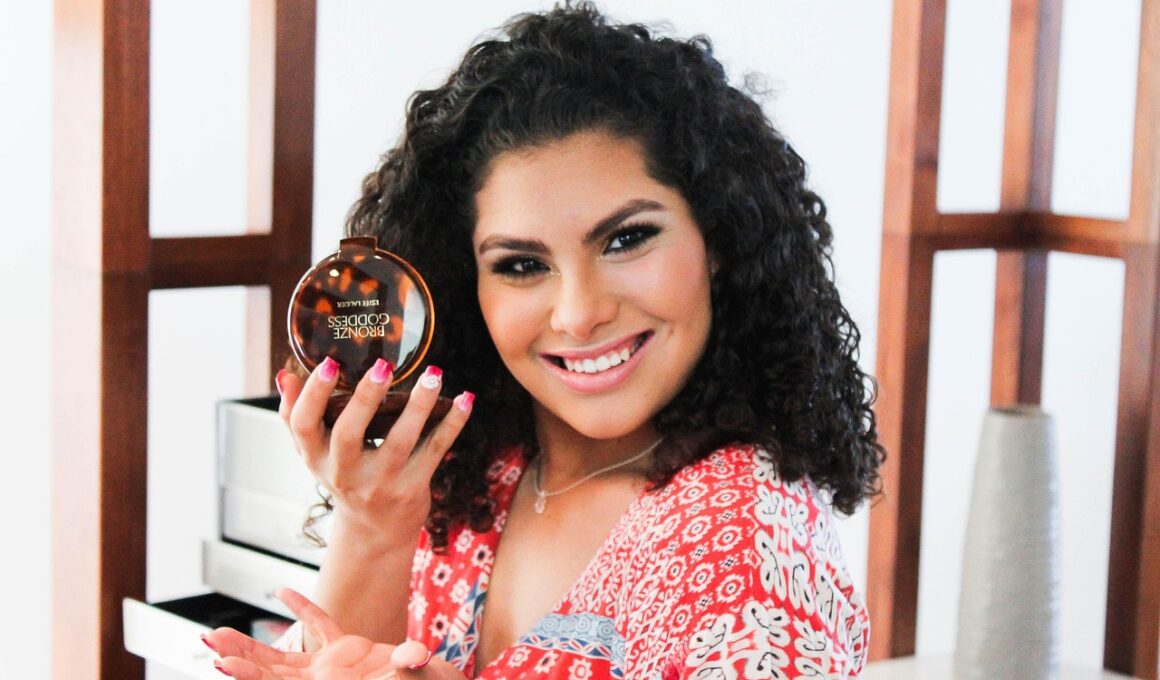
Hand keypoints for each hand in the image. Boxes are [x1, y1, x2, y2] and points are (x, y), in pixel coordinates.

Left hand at [203, 588, 466, 679]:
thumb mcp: (417, 676)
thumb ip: (410, 665)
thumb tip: (415, 654)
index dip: (252, 674)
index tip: (223, 661)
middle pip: (272, 673)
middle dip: (239, 657)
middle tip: (209, 641)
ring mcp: (333, 670)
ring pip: (284, 658)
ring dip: (252, 646)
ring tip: (220, 633)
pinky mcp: (348, 653)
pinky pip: (320, 628)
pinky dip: (304, 609)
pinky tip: (284, 592)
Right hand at [277, 359, 473, 545]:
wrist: (374, 531)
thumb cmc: (344, 475)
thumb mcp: (315, 453)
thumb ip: (296, 416)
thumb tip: (285, 374)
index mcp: (316, 457)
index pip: (302, 426)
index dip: (312, 396)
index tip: (330, 364)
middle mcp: (344, 473)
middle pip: (348, 434)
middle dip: (366, 399)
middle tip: (383, 366)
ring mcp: (379, 483)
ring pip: (399, 441)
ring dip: (418, 405)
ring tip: (433, 375)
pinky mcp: (411, 488)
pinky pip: (434, 450)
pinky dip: (452, 424)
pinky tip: (465, 399)